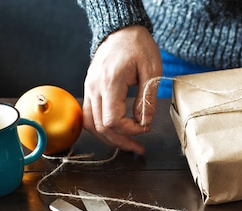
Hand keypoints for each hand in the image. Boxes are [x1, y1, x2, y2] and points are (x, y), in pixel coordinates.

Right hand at [82, 26, 161, 154]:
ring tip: (128, 144)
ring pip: (91, 124)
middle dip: (121, 141)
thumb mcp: (152, 70)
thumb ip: (147, 98)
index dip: (130, 130)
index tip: (145, 127)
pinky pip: (89, 115)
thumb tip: (144, 121)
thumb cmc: (138, 46)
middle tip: (139, 148)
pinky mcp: (90, 89)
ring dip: (109, 138)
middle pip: (100, 127)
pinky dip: (101, 127)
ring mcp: (89, 88)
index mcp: (110, 82)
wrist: (121, 30)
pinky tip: (116, 132)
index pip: (112, 120)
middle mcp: (95, 87)